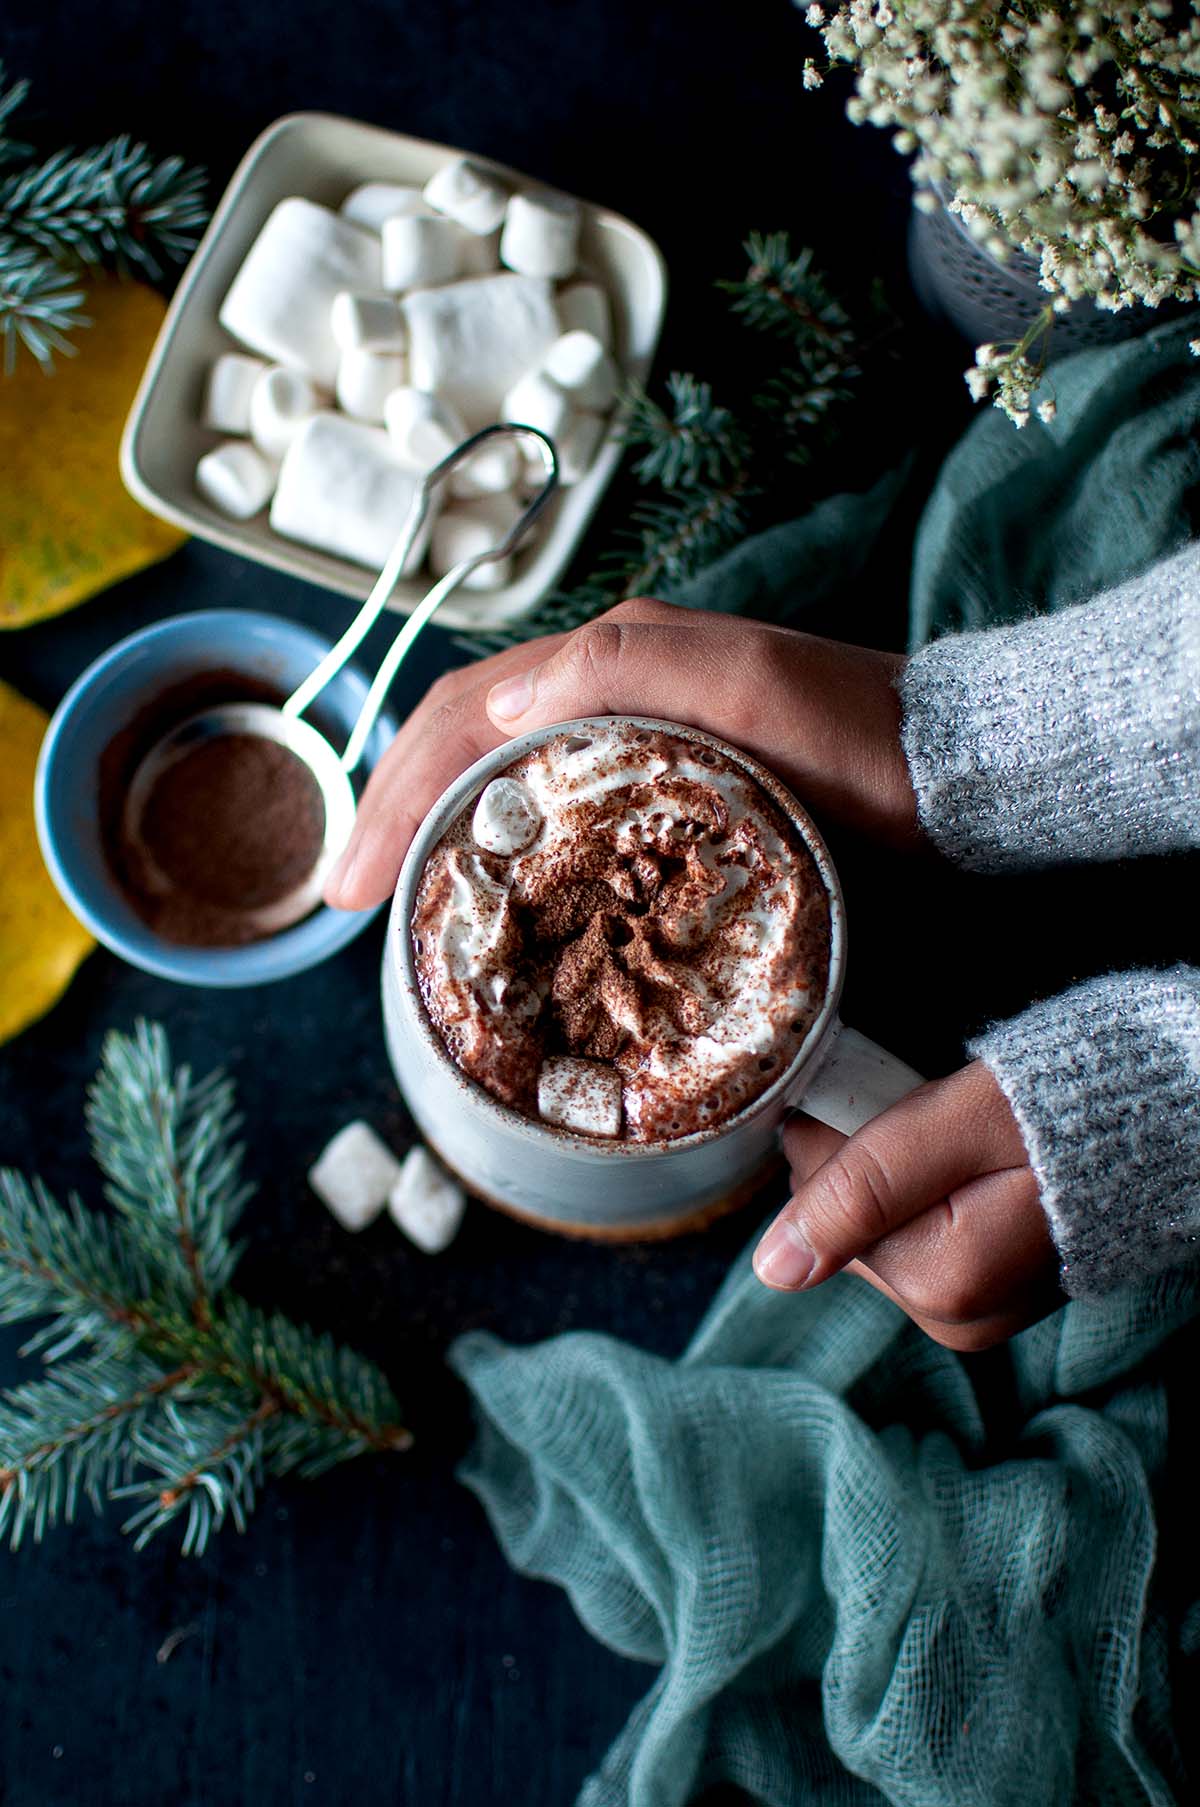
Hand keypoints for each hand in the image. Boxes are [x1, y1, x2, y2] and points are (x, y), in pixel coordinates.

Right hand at [325, 596, 918, 910]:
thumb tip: (505, 701)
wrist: (947, 771)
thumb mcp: (749, 683)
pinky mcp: (664, 782)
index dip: (397, 791)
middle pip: (463, 738)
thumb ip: (628, 668)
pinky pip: (552, 804)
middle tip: (347, 900)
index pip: (465, 712)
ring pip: (498, 770)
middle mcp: (609, 684)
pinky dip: (498, 841)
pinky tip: (487, 887)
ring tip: (394, 899)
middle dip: (394, 811)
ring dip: (434, 825)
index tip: (355, 884)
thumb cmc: (855, 732)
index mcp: (611, 653)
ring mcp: (635, 732)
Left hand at [753, 1062, 1061, 1350]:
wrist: (1161, 1121)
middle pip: (844, 1220)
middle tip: (925, 1114)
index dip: (837, 1132)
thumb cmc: (1064, 1110)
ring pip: (874, 1224)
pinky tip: (966, 1163)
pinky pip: (915, 1233)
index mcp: (939, 1286)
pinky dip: (924, 1190)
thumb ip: (861, 1189)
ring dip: (892, 1172)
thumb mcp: (953, 1128)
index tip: (880, 1095)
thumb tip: (773, 1269)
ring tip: (955, 1139)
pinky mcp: (985, 1294)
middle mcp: (953, 1318)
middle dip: (863, 1157)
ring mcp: (973, 1313)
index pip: (819, 1201)